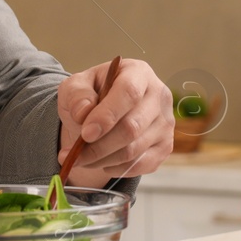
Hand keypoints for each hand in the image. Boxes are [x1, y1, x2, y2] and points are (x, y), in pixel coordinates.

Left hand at [56, 58, 173, 186]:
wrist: (103, 113)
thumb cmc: (91, 95)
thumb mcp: (75, 86)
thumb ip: (76, 95)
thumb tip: (83, 113)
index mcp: (138, 73)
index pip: (129, 92)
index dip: (107, 115)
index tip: (85, 134)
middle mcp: (159, 96)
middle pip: (132, 127)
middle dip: (99, 146)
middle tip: (74, 155)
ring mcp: (165, 123)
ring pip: (134, 151)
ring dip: (102, 160)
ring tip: (81, 158)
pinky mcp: (165, 146)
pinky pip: (139, 165)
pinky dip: (115, 168)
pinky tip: (101, 161)